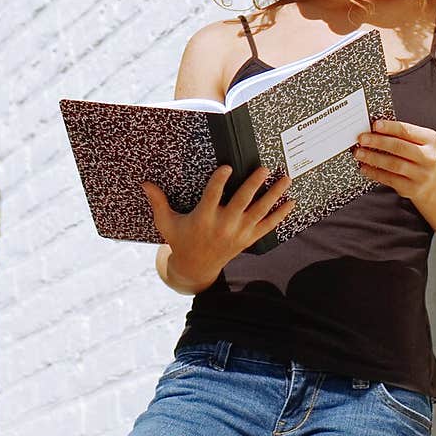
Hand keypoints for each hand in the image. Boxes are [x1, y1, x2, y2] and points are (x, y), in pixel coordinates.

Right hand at [140, 164, 294, 287]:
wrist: (196, 268)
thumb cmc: (180, 240)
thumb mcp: (166, 223)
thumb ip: (158, 201)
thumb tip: (144, 182)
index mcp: (203, 218)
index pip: (212, 197)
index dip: (219, 182)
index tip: (227, 166)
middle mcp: (223, 226)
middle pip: (241, 202)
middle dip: (253, 185)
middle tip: (263, 168)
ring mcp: (237, 234)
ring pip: (259, 212)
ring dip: (273, 195)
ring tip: (285, 178)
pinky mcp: (247, 240)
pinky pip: (267, 226)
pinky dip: (280, 215)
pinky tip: (291, 202)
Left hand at [353, 119, 435, 203]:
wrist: (431, 181)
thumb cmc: (417, 155)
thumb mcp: (416, 141)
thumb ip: (399, 134)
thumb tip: (372, 129)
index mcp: (430, 140)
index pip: (407, 131)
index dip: (389, 127)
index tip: (374, 125)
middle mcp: (429, 158)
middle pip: (400, 147)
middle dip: (378, 142)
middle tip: (362, 139)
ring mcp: (422, 175)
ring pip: (394, 164)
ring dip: (373, 158)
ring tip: (359, 153)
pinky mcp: (412, 188)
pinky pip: (390, 179)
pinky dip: (374, 172)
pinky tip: (365, 167)